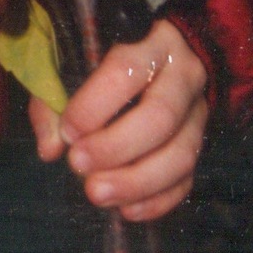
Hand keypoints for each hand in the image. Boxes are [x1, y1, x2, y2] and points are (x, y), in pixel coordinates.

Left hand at [28, 19, 207, 220]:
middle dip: (116, 147)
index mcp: (151, 42)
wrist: (162, 55)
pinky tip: (126, 210)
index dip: (95, 104)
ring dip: (137, 182)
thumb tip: (50, 149)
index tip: (68, 130)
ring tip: (96, 194)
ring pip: (181, 154)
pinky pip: (187, 179)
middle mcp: (184, 75)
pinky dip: (158, 201)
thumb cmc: (103, 58)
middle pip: (160, 116)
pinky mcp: (202, 144)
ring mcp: (199, 112)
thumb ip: (53, 100)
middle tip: (77, 165)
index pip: (126, 71)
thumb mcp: (73, 61)